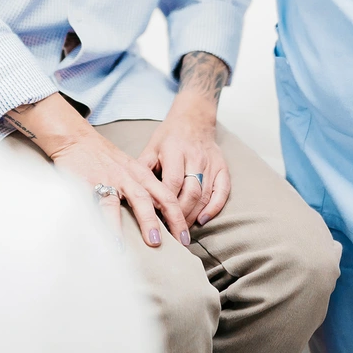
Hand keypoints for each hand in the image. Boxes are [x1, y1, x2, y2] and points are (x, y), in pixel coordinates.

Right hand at [52, 126, 192, 247]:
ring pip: (133, 200)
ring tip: (151, 243)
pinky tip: (113, 238)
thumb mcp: (127, 169)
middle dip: (169, 220)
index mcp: (140, 174)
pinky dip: (109, 223)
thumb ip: (140, 189)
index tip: (186, 238)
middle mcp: (130, 177)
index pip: (165, 195)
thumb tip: (155, 217)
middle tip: (178, 242)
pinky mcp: (92, 184)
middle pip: (156, 198)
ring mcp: (111, 180)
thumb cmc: (102, 158)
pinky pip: (102, 205)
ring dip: (145, 221)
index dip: (178, 216)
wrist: (75, 139)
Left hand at [138, 52, 231, 228]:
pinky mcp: (222, 167)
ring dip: (193, 216)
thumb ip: (143, 168)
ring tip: (181, 232)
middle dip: (180, 216)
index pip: (172, 182)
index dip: (164, 204)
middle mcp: (195, 156)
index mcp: (175, 150)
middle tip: (169, 234)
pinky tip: (202, 220)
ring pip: (205, 195)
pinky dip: (214, 208)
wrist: (194, 118)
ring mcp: (211, 162)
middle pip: (190, 192)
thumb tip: (129, 191)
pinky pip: (223, 191)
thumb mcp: (152, 147)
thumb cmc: (169, 135)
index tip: (155, 221)